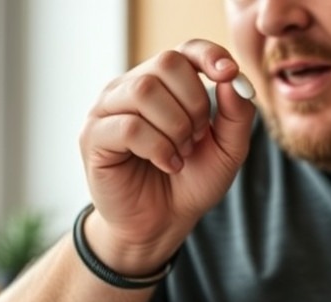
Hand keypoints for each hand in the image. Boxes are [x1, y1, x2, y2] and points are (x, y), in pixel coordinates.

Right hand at [78, 39, 255, 267]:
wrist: (162, 224)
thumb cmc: (191, 183)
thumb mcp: (228, 151)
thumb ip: (237, 115)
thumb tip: (233, 79)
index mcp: (165, 85)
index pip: (184, 50)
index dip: (208, 55)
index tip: (228, 74)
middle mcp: (133, 88)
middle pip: (165, 64)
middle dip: (193, 103)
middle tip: (196, 138)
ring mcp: (109, 109)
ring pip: (144, 91)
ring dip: (174, 127)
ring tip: (180, 154)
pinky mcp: (93, 136)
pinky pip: (128, 126)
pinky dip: (158, 147)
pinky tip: (167, 164)